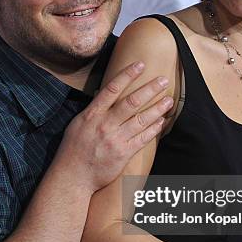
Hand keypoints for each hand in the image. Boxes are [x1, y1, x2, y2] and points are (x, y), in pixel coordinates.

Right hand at [58, 61, 172, 191]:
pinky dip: (153, 129)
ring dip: (157, 109)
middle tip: (163, 81)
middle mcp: (105, 124)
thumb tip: (104, 98)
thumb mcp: (77, 125)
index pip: (112, 89)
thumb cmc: (73, 150)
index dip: (127, 75)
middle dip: (150, 89)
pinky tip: (162, 122)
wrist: (73, 176)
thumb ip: (93, 112)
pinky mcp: (123, 154)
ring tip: (169, 101)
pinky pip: (142, 138)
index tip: (140, 65)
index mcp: (92, 114)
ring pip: (141, 120)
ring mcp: (115, 139)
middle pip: (132, 102)